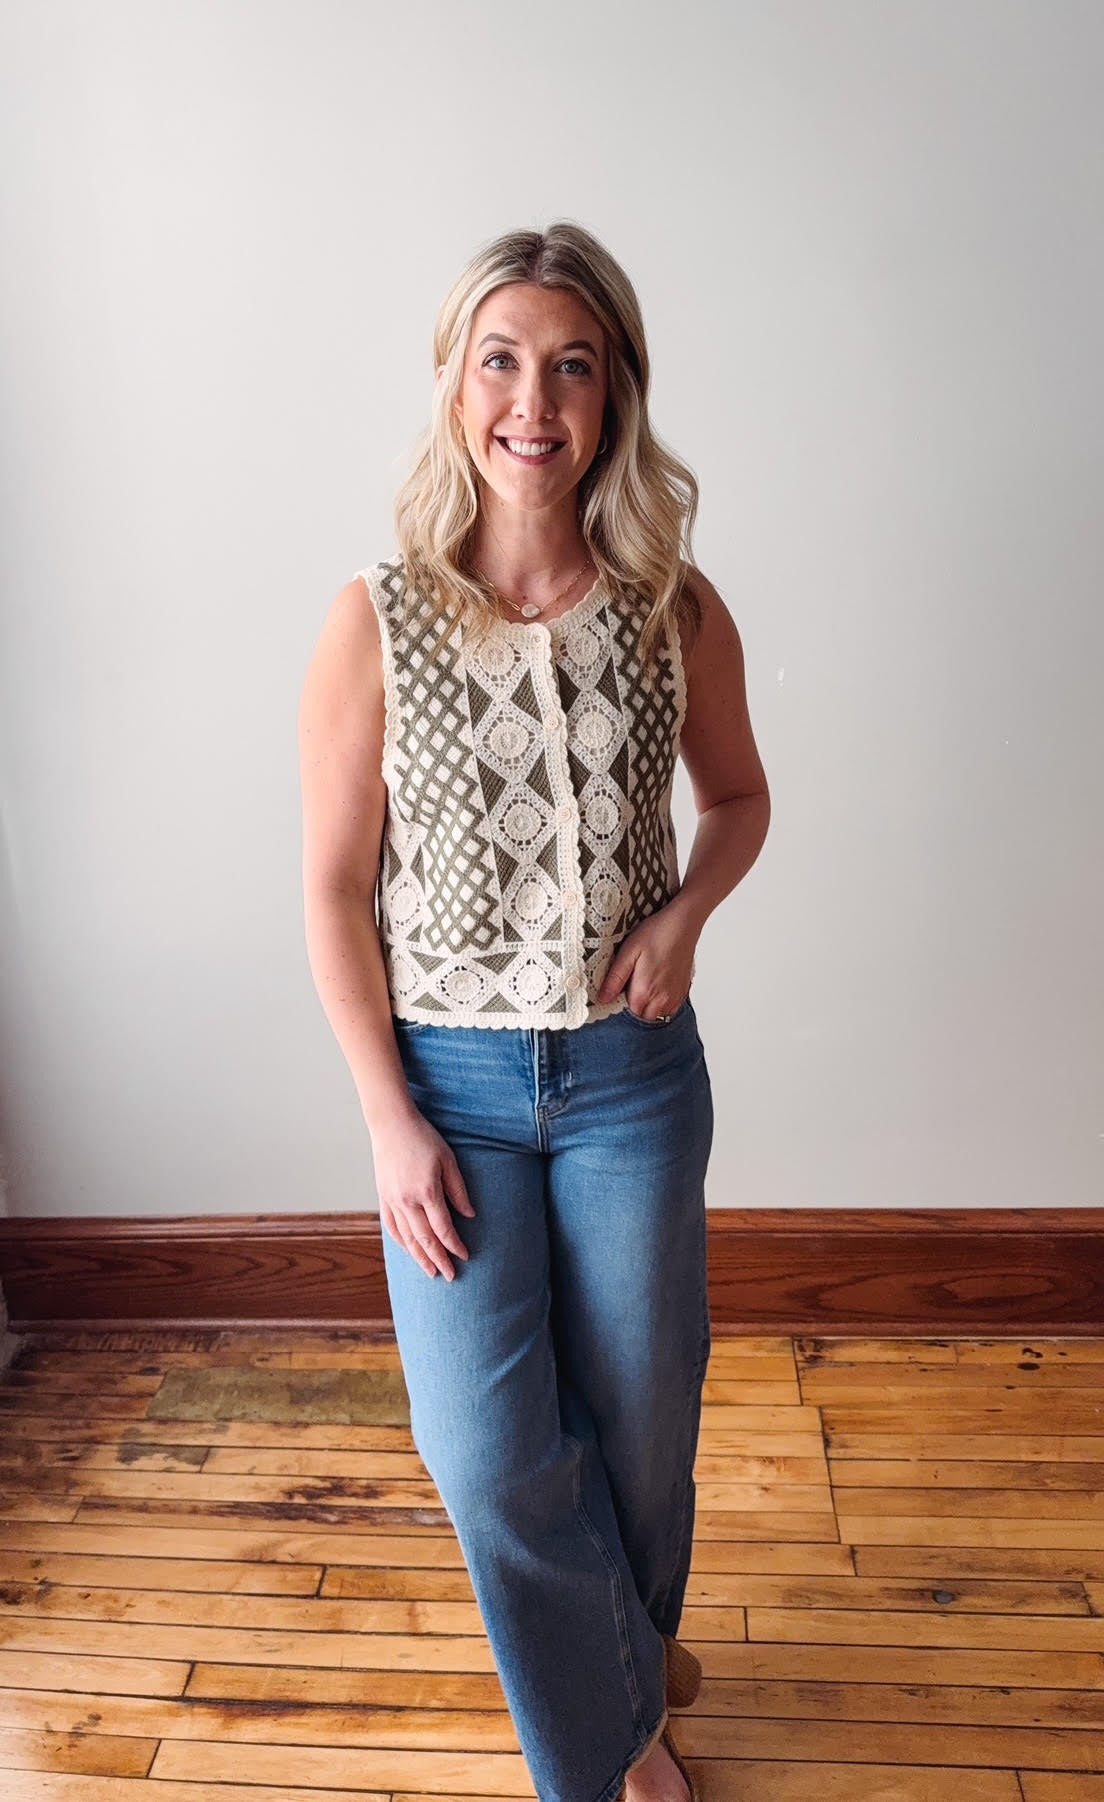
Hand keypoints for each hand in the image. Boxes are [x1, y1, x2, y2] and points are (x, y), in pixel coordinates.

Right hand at [370, 1108, 475, 1280]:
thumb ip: (459, 1190)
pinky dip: (401, 1242)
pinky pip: (392, 1227)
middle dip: (439, 1260)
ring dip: (420, 1257)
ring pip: (407, 1238)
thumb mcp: (448, 1160)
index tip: (465, 1256)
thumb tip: (470, 1215)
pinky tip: (410, 1251)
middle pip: (425, 1239)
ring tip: (431, 1272)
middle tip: (450, 1277)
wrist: (391, 1124)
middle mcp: (407, 1200)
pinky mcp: (383, 1197)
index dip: (455, 1245)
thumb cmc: (424, 1138)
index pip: (443, 1228)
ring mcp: (392, 1201)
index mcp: (427, 1191)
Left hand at [596, 900, 697, 1021]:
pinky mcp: (683, 991)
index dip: (620, 1001)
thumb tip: (602, 999)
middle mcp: (662, 999)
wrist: (683, 924)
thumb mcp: (628, 952)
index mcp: (644, 991)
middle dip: (635, 1006)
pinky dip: (663, 1004)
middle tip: (632, 983)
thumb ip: (615, 979)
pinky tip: (658, 985)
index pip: (627, 1012)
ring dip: (649, 1006)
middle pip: (642, 1016)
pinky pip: (671, 1009)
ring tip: (646, 983)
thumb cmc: (656, 933)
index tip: (620, 987)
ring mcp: (675, 996)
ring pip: (658, 1015)